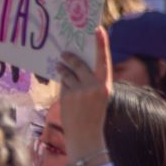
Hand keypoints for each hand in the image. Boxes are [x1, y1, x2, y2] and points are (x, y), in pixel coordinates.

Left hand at [56, 27, 111, 159]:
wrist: (86, 136)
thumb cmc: (94, 115)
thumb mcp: (99, 97)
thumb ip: (91, 81)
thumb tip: (76, 65)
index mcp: (106, 85)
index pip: (104, 60)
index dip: (101, 44)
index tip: (98, 28)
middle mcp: (94, 86)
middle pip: (79, 64)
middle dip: (70, 58)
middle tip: (63, 53)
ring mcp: (79, 91)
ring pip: (67, 74)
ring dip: (62, 70)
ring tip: (60, 67)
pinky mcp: (67, 96)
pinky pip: (63, 85)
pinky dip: (63, 86)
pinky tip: (65, 93)